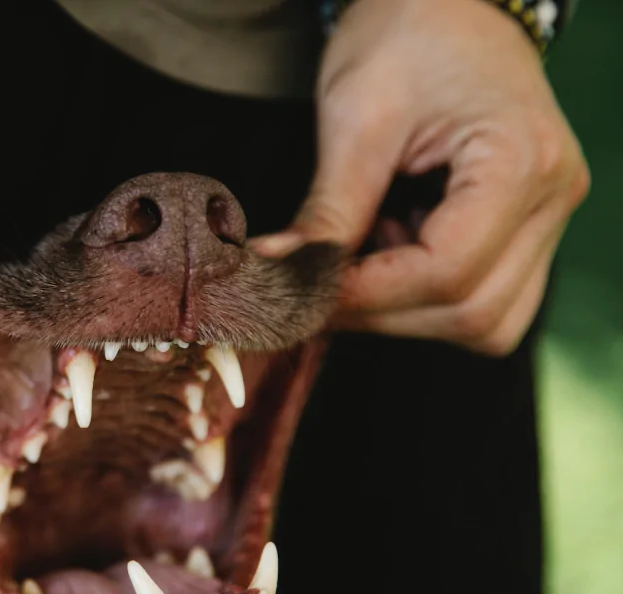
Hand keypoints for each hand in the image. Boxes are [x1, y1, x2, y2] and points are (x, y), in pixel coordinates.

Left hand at [252, 0, 588, 355]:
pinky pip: (485, 297)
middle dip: (383, 314)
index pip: (448, 272)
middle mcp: (555, 198)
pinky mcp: (528, 227)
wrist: (447, 2)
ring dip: (407, 312)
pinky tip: (386, 253)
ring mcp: (549, 217)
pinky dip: (426, 296)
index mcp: (524, 161)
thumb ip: (328, 211)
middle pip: (474, 312)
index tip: (302, 293)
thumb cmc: (407, 36)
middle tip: (314, 291)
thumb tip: (279, 276)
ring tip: (358, 261)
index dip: (367, 296)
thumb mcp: (356, 118)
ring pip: (486, 321)